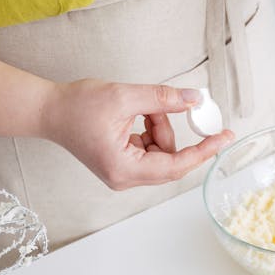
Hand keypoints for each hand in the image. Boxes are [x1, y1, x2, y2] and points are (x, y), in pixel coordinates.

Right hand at [43, 79, 233, 189]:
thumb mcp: (124, 96)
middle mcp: (124, 178)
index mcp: (124, 169)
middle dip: (169, 130)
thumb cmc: (77, 106)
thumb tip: (194, 100)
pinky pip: (149, 151)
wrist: (49, 112)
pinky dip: (149, 131)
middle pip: (170, 160)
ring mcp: (123, 174)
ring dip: (158, 128)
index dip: (203, 151)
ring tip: (139, 108)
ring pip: (161, 153)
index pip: (176, 165)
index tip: (225, 137)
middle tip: (163, 104)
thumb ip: (163, 99)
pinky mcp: (122, 165)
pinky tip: (133, 116)